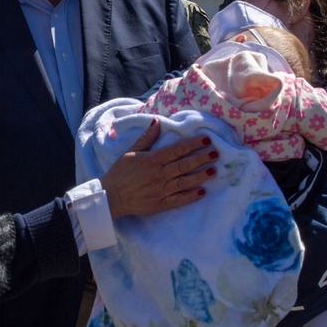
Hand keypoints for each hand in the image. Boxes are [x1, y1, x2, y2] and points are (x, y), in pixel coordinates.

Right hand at [100, 118, 217, 218]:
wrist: (110, 196)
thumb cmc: (120, 173)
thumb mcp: (131, 152)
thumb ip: (146, 138)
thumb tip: (157, 122)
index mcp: (152, 160)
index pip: (176, 150)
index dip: (192, 144)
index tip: (206, 139)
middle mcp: (158, 174)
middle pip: (184, 165)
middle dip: (201, 158)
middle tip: (216, 153)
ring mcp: (160, 190)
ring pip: (184, 182)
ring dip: (200, 176)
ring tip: (213, 170)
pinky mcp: (160, 204)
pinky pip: (178, 200)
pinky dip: (190, 196)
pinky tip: (202, 192)